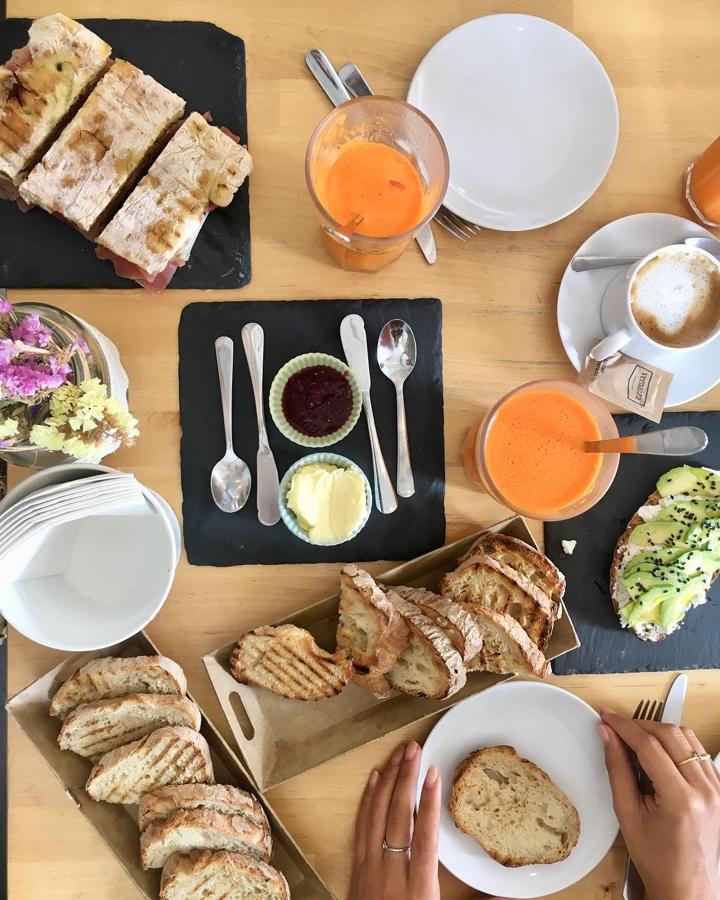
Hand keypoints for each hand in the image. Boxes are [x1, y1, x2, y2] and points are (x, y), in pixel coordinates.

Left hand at [349, 741, 440, 899]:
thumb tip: (511, 895)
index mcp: (419, 889)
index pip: (425, 837)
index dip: (430, 803)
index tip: (433, 772)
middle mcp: (392, 874)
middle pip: (399, 818)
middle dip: (406, 779)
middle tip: (413, 747)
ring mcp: (370, 869)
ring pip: (376, 816)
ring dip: (387, 781)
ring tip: (397, 754)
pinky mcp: (356, 870)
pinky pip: (361, 828)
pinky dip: (367, 800)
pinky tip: (373, 780)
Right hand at [600, 710, 719, 899]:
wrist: (687, 886)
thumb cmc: (657, 859)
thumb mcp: (627, 814)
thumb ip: (617, 768)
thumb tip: (607, 735)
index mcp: (681, 800)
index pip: (649, 745)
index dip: (624, 726)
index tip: (607, 717)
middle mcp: (705, 790)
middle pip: (671, 734)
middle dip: (640, 725)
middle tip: (618, 728)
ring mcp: (717, 788)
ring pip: (687, 737)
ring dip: (659, 732)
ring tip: (637, 743)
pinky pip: (698, 751)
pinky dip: (676, 745)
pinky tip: (658, 756)